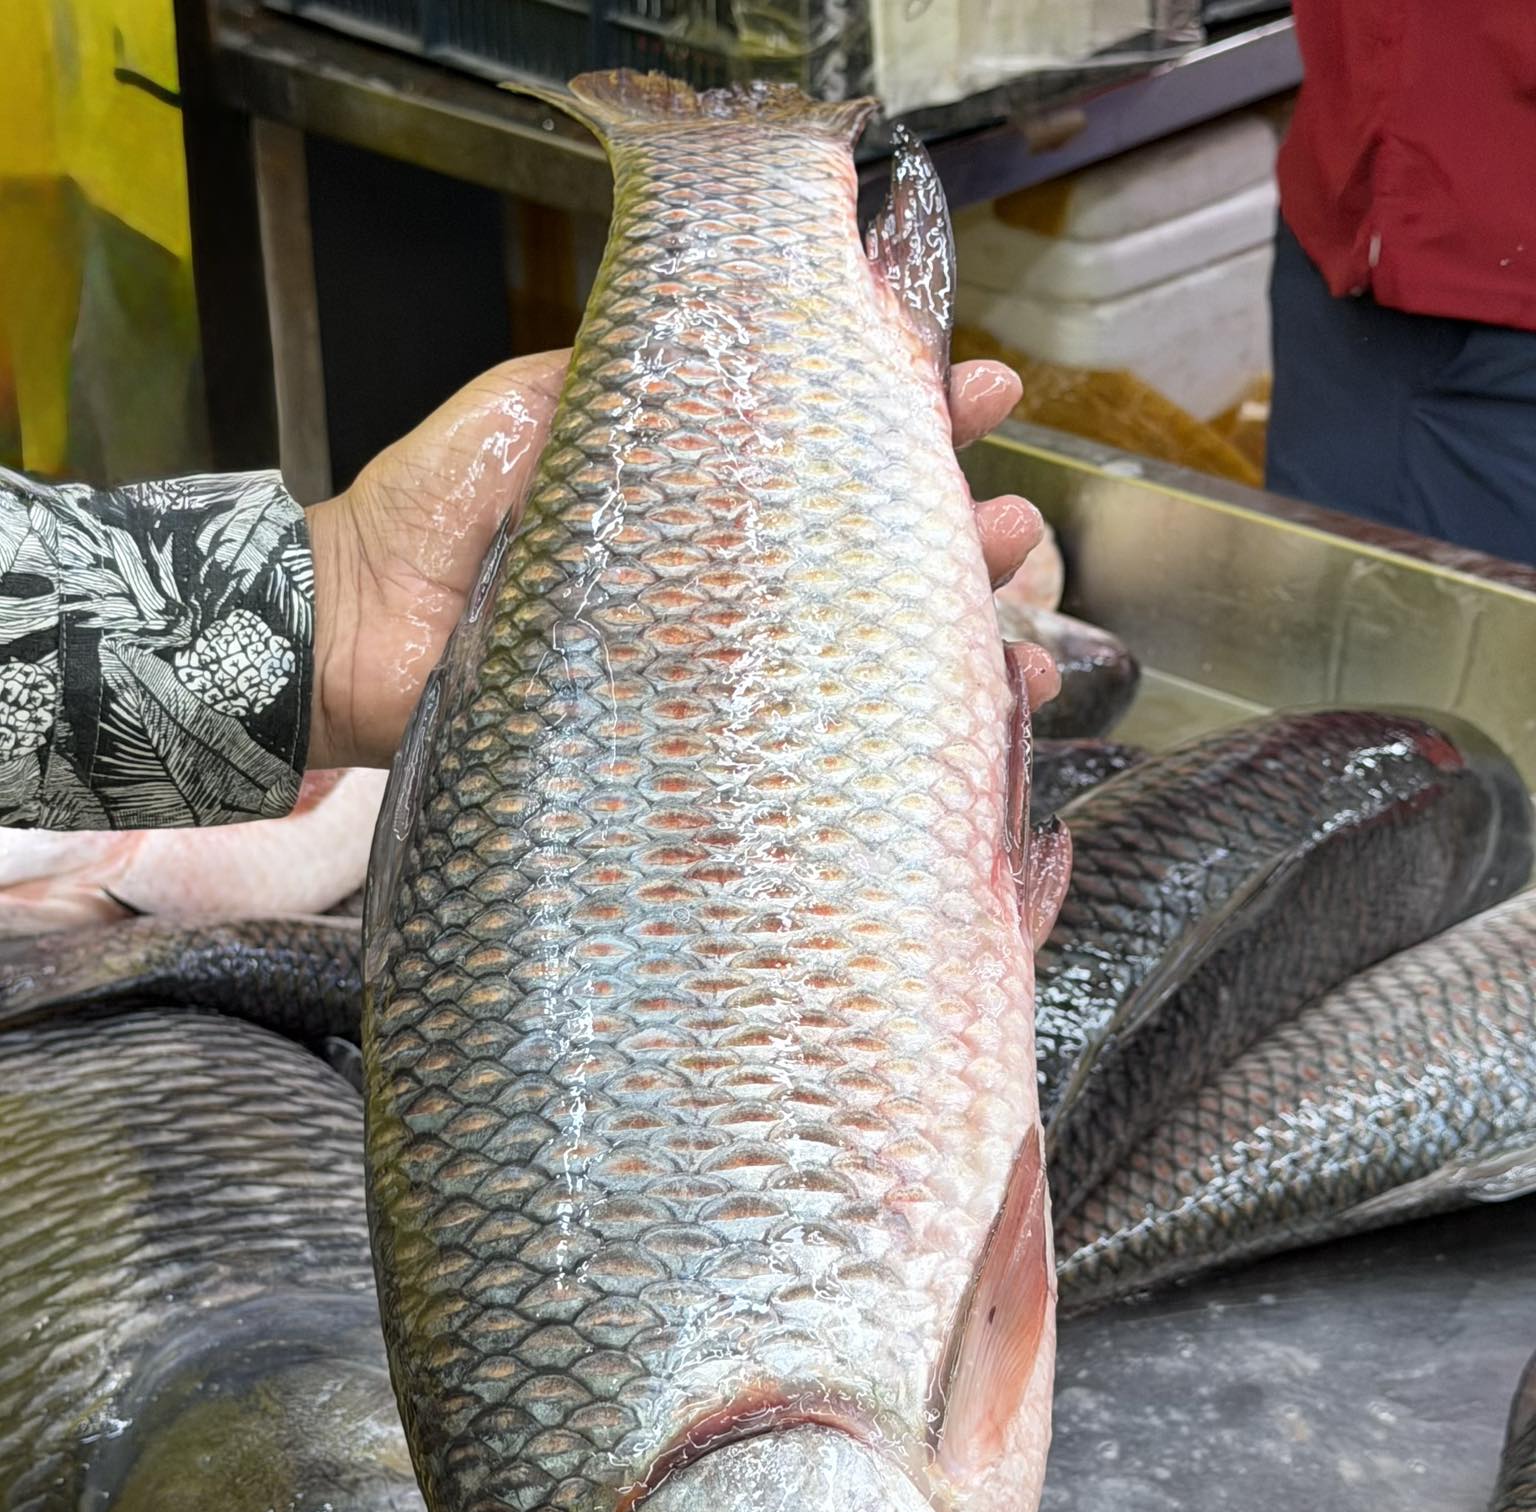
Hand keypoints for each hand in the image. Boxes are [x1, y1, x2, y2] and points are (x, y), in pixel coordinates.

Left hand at [306, 354, 1052, 768]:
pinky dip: (882, 726)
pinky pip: (798, 731)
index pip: (822, 442)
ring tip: (1010, 614)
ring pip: (851, 644)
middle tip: (1011, 523)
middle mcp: (715, 576)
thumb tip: (759, 332)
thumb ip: (642, 380)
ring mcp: (711, 660)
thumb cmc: (433, 512)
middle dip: (954, 531)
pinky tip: (961, 714)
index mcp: (694, 480)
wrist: (352, 636)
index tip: (983, 389)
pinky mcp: (695, 735)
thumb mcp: (537, 410)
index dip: (907, 413)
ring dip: (945, 627)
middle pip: (860, 552)